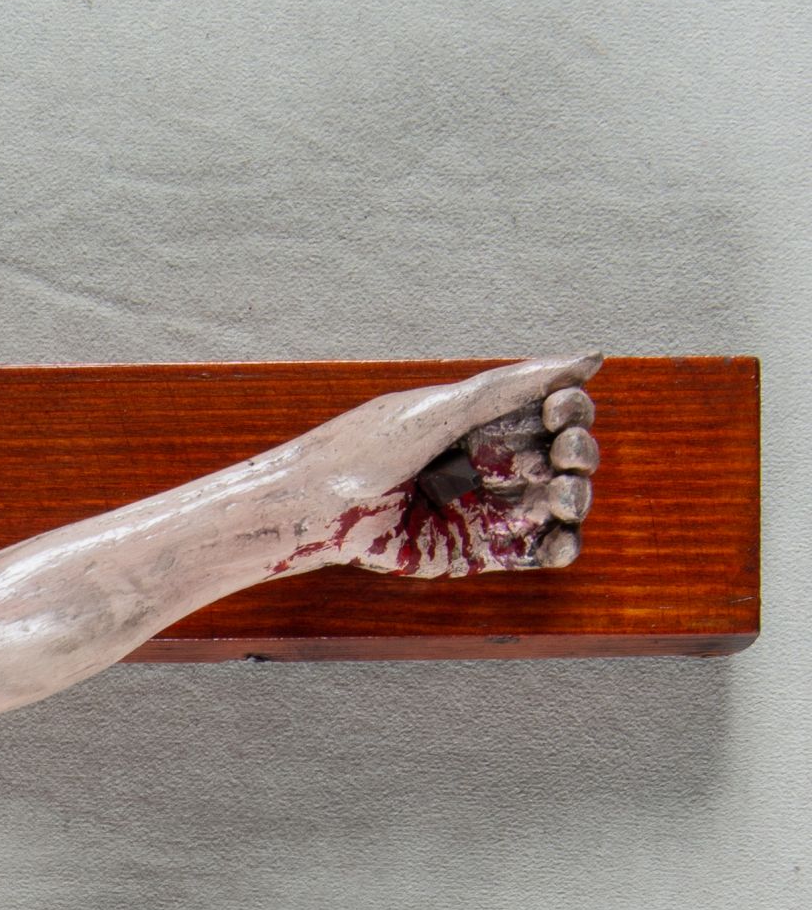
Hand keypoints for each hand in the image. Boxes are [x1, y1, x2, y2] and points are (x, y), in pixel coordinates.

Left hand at [333, 367, 600, 581]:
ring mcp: (487, 507)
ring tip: (562, 496)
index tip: (558, 412)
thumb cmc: (366, 448)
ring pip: (559, 503)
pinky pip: (535, 551)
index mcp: (485, 419)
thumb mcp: (442, 408)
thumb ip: (515, 385)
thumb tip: (592, 358)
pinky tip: (560, 536)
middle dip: (578, 453)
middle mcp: (491, 461)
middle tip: (563, 457)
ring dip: (576, 497)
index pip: (556, 411)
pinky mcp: (477, 552)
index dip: (571, 411)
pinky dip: (561, 545)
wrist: (317, 508)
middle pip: (566, 456)